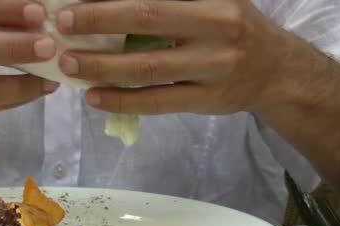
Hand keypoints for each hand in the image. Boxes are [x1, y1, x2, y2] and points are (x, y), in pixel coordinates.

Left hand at [55, 0, 296, 114]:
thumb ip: (171, 1)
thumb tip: (113, 2)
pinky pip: (157, 102)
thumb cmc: (233, 28)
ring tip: (69, 65)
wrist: (276, 71)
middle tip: (62, 26)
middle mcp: (216, 26)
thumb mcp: (212, 0)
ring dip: (102, 66)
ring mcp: (213, 67)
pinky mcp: (207, 100)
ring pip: (148, 68)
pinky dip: (122, 100)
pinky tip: (94, 97)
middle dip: (100, 21)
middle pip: (149, 20)